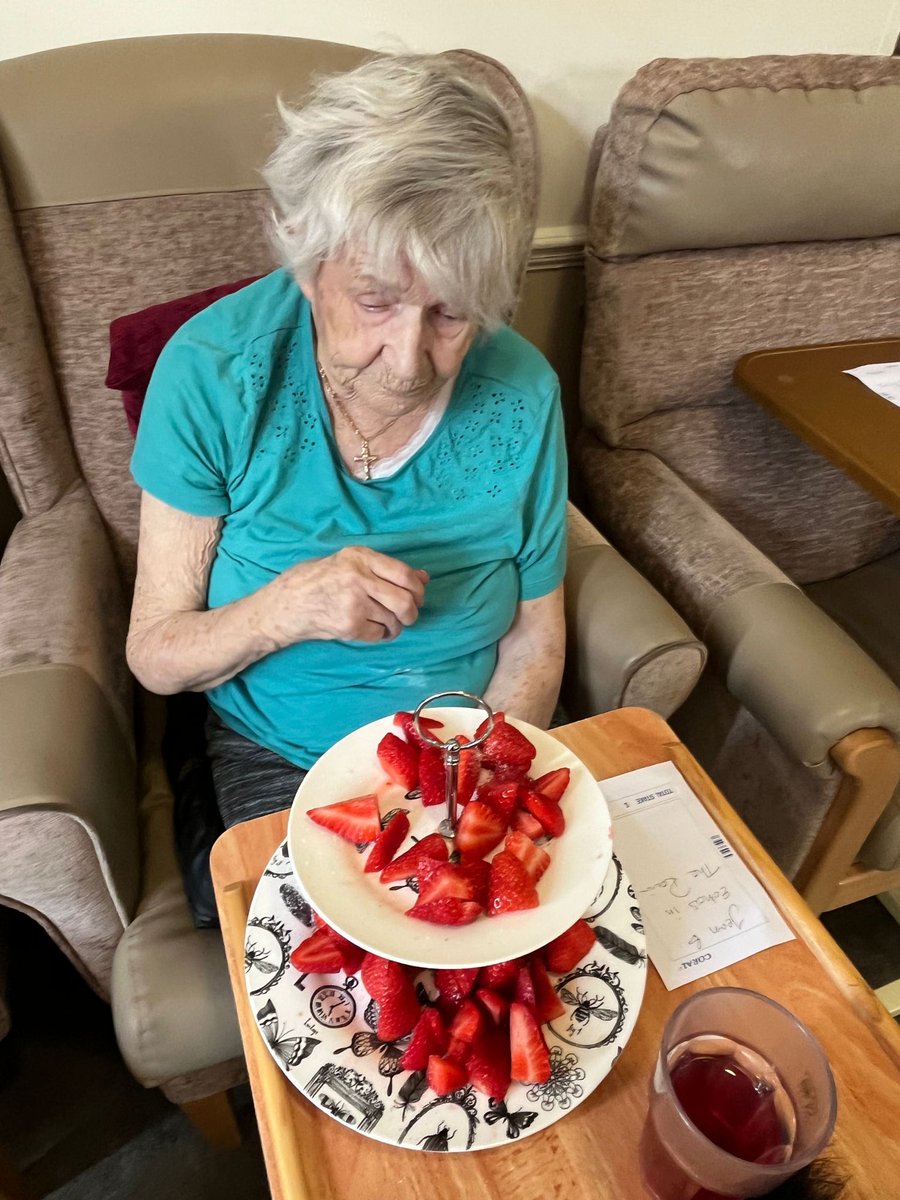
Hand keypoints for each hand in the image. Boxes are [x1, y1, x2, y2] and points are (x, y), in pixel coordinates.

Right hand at [264, 546, 428, 645]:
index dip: (418, 589)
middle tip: (407, 616)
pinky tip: (370, 629)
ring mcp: (353, 602)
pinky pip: (380, 634)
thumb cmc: (315, 581)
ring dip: (396, 626)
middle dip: (412, 612)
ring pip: (395, 619)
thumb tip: (423, 577)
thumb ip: (384, 569)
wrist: (283, 606)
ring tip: (385, 623)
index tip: (418, 596)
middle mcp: (357, 577)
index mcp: (359, 556)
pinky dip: (380, 635)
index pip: (404, 574)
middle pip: (405, 600)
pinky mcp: (348, 625)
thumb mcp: (348, 564)